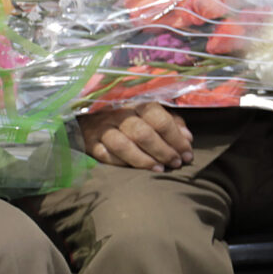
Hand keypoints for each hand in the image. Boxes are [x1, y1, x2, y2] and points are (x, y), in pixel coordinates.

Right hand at [78, 102, 193, 170]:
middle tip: (176, 163)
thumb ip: (169, 122)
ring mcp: (102, 128)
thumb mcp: (148, 113)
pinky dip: (121, 163)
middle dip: (163, 151)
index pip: (160, 119)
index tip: (187, 154)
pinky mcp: (89, 142)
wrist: (85, 116)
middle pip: (143, 133)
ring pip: (123, 145)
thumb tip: (187, 138)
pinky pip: (105, 155)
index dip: (176, 138)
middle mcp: (118, 113)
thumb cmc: (123, 115)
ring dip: (144, 160)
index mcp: (137, 104)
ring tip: (159, 169)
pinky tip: (134, 169)